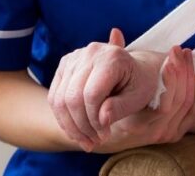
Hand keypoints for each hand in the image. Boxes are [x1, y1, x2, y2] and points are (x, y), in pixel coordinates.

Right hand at [48, 28, 194, 151]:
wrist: (136, 69)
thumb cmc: (140, 84)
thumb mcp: (137, 98)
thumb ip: (119, 108)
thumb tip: (101, 120)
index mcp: (112, 57)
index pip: (92, 95)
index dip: (95, 120)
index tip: (105, 135)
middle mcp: (90, 52)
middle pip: (72, 98)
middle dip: (82, 126)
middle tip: (93, 142)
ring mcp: (74, 57)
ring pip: (60, 100)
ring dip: (71, 127)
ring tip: (86, 141)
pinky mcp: (64, 65)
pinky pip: (55, 97)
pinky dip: (63, 118)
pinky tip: (77, 132)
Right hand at [89, 44, 194, 152]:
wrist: (115, 129)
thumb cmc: (109, 102)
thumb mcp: (108, 86)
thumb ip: (112, 60)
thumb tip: (115, 32)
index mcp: (135, 124)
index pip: (164, 105)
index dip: (171, 79)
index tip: (170, 58)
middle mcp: (153, 132)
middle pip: (179, 101)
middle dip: (182, 71)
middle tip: (179, 50)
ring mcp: (166, 134)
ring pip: (188, 103)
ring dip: (190, 75)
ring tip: (185, 54)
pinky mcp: (176, 133)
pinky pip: (194, 111)